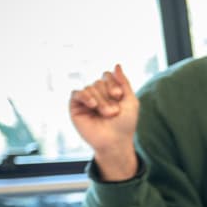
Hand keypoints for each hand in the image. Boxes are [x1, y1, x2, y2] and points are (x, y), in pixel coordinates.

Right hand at [68, 64, 139, 180]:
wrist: (114, 141)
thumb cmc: (125, 124)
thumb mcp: (131, 101)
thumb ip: (124, 82)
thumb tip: (116, 65)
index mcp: (109, 91)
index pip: (106, 75)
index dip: (113, 83)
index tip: (119, 96)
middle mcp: (97, 94)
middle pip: (98, 82)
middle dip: (108, 96)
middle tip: (113, 112)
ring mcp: (86, 100)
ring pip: (89, 88)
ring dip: (100, 101)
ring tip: (106, 114)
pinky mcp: (75, 106)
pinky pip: (76, 93)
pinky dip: (85, 97)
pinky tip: (92, 105)